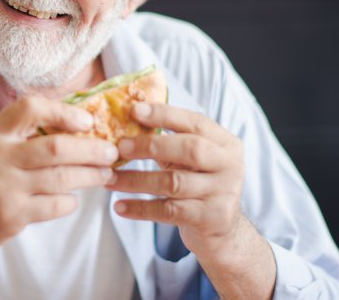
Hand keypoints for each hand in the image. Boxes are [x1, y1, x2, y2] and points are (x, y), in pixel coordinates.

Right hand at [0, 96, 119, 254]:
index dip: (62, 111)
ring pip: (60, 178)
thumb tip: (78, 121)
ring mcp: (4, 188)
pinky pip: (54, 205)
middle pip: (55, 148)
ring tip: (105, 174)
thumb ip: (22, 133)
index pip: (29, 109)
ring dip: (90, 176)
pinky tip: (74, 198)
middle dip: (91, 150)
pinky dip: (70, 201)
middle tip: (111, 152)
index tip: (87, 121)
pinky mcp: (12, 215)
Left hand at [106, 102, 244, 257]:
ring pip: (174, 183)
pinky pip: (169, 211)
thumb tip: (123, 120)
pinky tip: (119, 206)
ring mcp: (223, 193)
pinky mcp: (211, 218)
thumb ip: (168, 140)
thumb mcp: (190, 159)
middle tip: (119, 147)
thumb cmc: (197, 183)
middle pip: (191, 150)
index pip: (195, 122)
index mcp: (225, 143)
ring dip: (136, 180)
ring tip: (108, 179)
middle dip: (151, 146)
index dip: (164, 114)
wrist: (222, 229)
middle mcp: (230, 165)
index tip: (134, 110)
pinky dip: (140, 208)